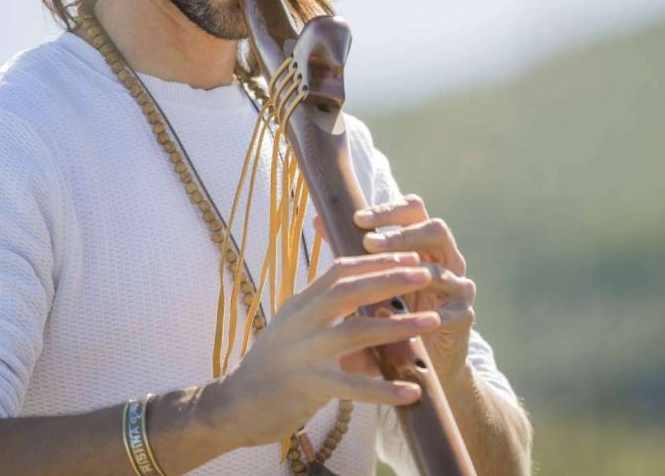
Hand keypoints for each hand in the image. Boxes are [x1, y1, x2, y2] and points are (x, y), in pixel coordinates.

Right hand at [213, 252, 441, 447]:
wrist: (234, 405)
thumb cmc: (270, 367)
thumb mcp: (296, 331)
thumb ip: (328, 317)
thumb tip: (372, 307)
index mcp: (299, 304)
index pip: (339, 272)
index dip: (375, 263)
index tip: (407, 258)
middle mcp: (301, 322)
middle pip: (350, 291)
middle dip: (390, 279)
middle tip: (424, 274)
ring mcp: (304, 353)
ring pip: (356, 332)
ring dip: (398, 326)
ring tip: (431, 322)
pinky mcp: (309, 386)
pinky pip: (354, 387)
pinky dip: (385, 389)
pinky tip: (411, 391)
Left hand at [317, 194, 476, 385]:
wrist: (417, 365)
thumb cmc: (391, 314)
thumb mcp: (370, 280)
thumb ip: (351, 250)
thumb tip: (317, 219)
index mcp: (424, 245)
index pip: (414, 211)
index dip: (389, 211)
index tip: (358, 219)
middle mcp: (447, 260)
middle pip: (436, 230)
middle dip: (402, 235)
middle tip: (370, 242)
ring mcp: (459, 288)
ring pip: (442, 271)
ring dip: (411, 275)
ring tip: (385, 280)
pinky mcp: (464, 318)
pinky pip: (450, 312)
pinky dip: (423, 317)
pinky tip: (401, 319)